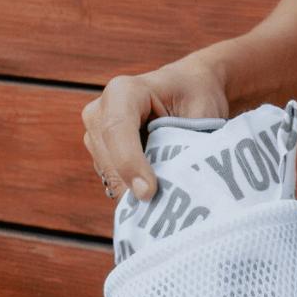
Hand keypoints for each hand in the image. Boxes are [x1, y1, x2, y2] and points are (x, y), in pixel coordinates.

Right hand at [81, 55, 230, 203]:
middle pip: (109, 158)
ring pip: (109, 175)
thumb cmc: (197, 96)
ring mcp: (96, 134)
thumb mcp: (200, 112)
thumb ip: (185, 143)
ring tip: (168, 199)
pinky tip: (159, 195)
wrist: (189, 88)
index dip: (130, 163)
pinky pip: (114, 181)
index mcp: (124, 91)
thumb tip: (178, 182)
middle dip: (134, 186)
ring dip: (136, 191)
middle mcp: (101, 111)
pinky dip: (135, 192)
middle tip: (166, 208)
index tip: (149, 192)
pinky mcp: (101, 155)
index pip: (117, 129)